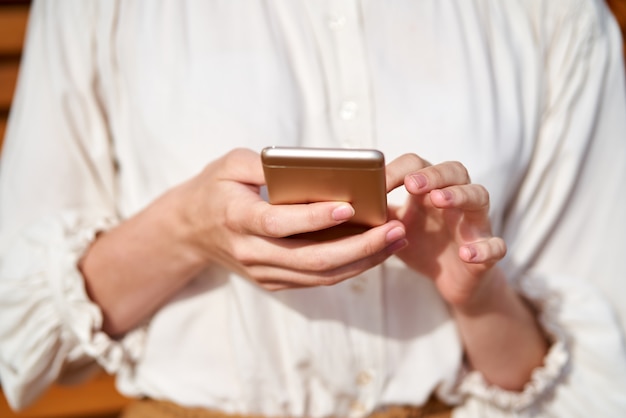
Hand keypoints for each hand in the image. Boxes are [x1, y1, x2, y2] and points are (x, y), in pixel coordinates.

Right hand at [181, 148, 407, 289]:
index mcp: (238, 218)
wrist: (190, 230)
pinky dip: (349, 268)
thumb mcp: (230, 164)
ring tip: (396, 240)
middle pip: (311, 258)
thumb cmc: (215, 189)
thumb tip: (311, 166)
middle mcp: (251, 252)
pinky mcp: (274, 282)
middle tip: (395, 229)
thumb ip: (266, 163)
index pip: (280, 224)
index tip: (350, 206)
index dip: (315, 218)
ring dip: (363, 261)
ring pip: (320, 275)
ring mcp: (263, 272)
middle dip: (359, 246)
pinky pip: (317, 280)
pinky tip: (375, 250)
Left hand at [385, 154, 506, 307]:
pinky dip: (484, 247)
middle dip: (434, 174)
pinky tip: (467, 253)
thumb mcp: (394, 226)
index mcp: (430, 190)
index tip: (377, 183)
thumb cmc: (422, 244)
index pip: (419, 165)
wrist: (450, 280)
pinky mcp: (488, 251)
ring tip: (440, 200)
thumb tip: (347, 202)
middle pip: (455, 171)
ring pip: (479, 196)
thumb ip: (376, 212)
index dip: (400, 170)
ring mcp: (474, 223)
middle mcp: (456, 200)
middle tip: (413, 184)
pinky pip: (495, 245)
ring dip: (460, 195)